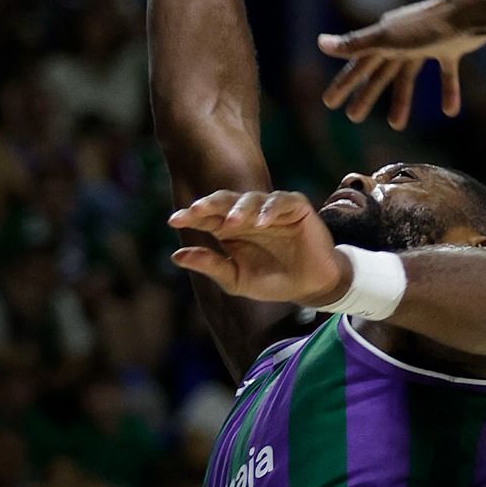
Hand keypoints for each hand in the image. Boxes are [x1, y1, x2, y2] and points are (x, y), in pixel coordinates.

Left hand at [167, 189, 347, 305]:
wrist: (311, 287)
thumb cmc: (272, 281)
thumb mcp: (237, 279)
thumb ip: (211, 266)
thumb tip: (176, 256)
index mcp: (230, 229)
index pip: (206, 217)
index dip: (191, 216)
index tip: (174, 220)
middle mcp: (248, 214)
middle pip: (225, 201)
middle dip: (210, 204)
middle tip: (196, 210)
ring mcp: (272, 208)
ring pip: (251, 199)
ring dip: (240, 209)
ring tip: (231, 223)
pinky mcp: (296, 207)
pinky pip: (281, 202)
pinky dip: (270, 210)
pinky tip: (262, 222)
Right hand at [319, 0, 485, 127]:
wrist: (468, 13)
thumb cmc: (426, 26)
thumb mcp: (387, 39)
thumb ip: (355, 44)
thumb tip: (319, 43)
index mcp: (385, 37)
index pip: (358, 64)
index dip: (344, 83)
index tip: (330, 103)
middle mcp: (402, 40)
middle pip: (380, 72)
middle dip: (366, 94)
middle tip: (352, 118)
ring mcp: (426, 43)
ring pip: (408, 76)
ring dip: (401, 100)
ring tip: (396, 125)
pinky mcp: (451, 47)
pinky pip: (445, 73)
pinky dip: (447, 91)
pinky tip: (450, 111)